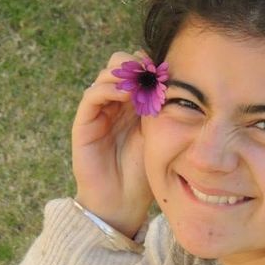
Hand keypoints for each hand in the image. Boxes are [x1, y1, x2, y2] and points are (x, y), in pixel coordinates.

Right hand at [72, 51, 153, 237]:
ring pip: (107, 74)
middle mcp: (115, 103)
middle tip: (154, 76)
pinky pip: (92, 95)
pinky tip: (126, 95)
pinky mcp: (84, 123)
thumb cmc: (145, 173)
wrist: (122, 202)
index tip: (168, 71)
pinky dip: (109, 89)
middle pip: (121, 63)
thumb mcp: (161, 136)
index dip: (152, 64)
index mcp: (135, 103)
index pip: (139, 67)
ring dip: (126, 74)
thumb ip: (164, 109)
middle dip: (138, 65)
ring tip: (142, 85)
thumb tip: (181, 82)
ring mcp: (99, 111)